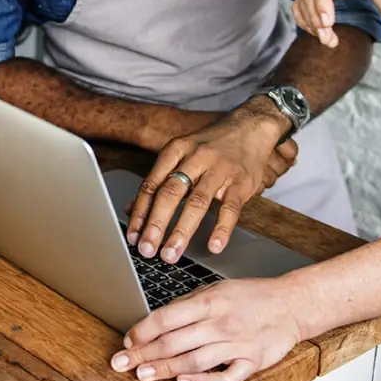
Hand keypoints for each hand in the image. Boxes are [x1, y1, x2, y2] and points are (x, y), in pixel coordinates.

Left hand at [110, 277, 302, 380]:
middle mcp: (221, 323)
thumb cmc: (252, 296)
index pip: (168, 316)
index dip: (144, 330)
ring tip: (143, 374)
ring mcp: (236, 344)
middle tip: (122, 363)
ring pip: (195, 360)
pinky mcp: (251, 362)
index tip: (127, 341)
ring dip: (166, 368)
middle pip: (176, 341)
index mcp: (211, 301)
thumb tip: (159, 319)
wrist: (290, 304)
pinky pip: (225, 376)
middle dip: (144, 353)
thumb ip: (190, 304)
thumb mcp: (218, 288)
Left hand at [126, 106, 296, 262]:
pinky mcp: (241, 182)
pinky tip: (213, 246)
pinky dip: (221, 228)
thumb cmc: (212, 145)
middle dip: (156, 223)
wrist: (251, 127)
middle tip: (147, 249)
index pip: (152, 184)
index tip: (132, 236)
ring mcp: (220, 169)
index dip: (140, 212)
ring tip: (171, 254)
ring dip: (182, 231)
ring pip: (198, 202)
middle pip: (171, 192)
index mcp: (176, 149)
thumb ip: (159, 180)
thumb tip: (130, 209)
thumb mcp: (182, 153)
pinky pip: (231, 208)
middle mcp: (196, 158)